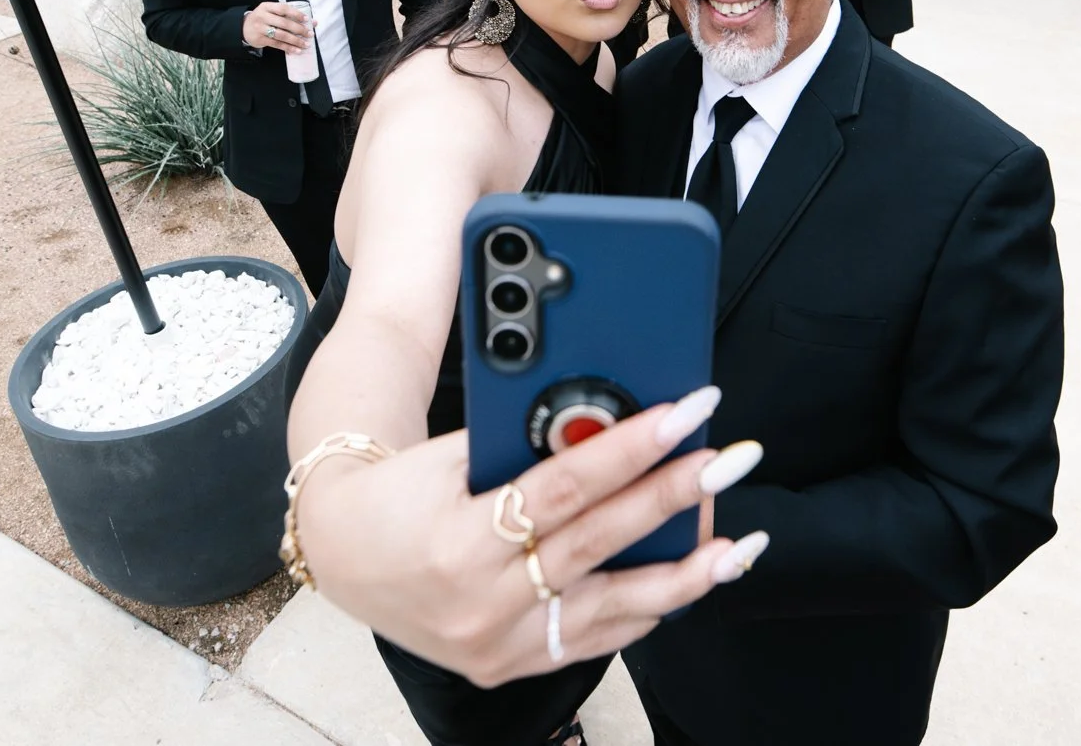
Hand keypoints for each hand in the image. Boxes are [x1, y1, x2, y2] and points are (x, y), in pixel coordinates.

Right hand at [244, 2, 310, 53]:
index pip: (283, 8)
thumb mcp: (271, 12)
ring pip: (281, 35)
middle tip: (309, 34)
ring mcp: (260, 28)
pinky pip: (277, 44)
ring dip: (295, 40)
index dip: (296, 14)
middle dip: (299, 29)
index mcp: (267, 6)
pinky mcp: (260, 39)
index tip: (306, 19)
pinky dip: (288, 48)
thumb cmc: (263, 19)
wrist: (243, 28)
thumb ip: (289, 15)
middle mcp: (262, 16)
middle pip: (284, 23)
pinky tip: (297, 50)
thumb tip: (313, 21)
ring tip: (306, 44)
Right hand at [296, 389, 767, 686]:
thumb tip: (608, 424)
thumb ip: (522, 446)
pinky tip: (686, 581)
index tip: (684, 414)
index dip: (630, 448)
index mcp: (461, 540)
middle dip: (674, 497)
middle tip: (729, 459)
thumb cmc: (399, 492)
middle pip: (599, 544)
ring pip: (612, 611)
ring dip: (684, 576)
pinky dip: (643, 611)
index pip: (565, 488)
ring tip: (738, 544)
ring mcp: (498, 644)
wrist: (342, 554)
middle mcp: (482, 602)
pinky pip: (593, 640)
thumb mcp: (450, 455)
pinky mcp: (508, 666)